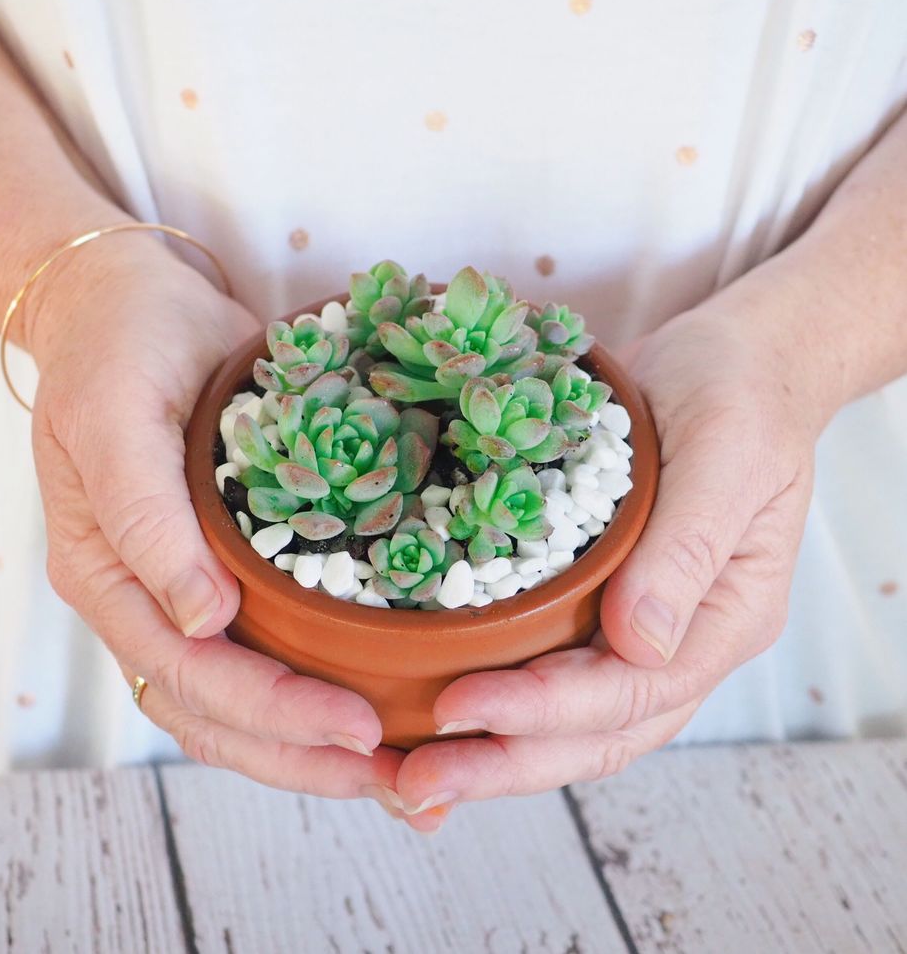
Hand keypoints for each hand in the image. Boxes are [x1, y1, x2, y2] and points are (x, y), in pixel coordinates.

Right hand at [28, 238, 402, 814]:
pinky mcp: (238, 559)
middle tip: (401, 778)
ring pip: (248, 694)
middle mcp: (151, 597)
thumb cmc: (119, 347)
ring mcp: (193, 585)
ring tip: (405, 772)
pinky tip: (385, 697)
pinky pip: (275, 640)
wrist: (138, 300)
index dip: (275, 713)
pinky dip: (324, 679)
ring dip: (318, 742)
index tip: (359, 730)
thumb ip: (145, 518)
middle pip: (221, 711)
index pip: (189, 676)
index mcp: (109, 577)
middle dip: (307, 754)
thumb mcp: (115, 417)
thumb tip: (203, 622)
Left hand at [391, 271, 823, 831]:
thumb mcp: (728, 455)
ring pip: (564, 719)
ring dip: (487, 752)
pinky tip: (427, 709)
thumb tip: (639, 642)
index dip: (544, 710)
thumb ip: (689, 547)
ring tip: (405, 772)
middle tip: (413, 781)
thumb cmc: (738, 397)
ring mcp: (633, 627)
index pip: (632, 692)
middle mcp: (676, 640)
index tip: (460, 707)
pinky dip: (490, 698)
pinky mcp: (591, 601)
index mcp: (721, 618)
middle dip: (501, 762)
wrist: (725, 363)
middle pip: (592, 734)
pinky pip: (542, 666)